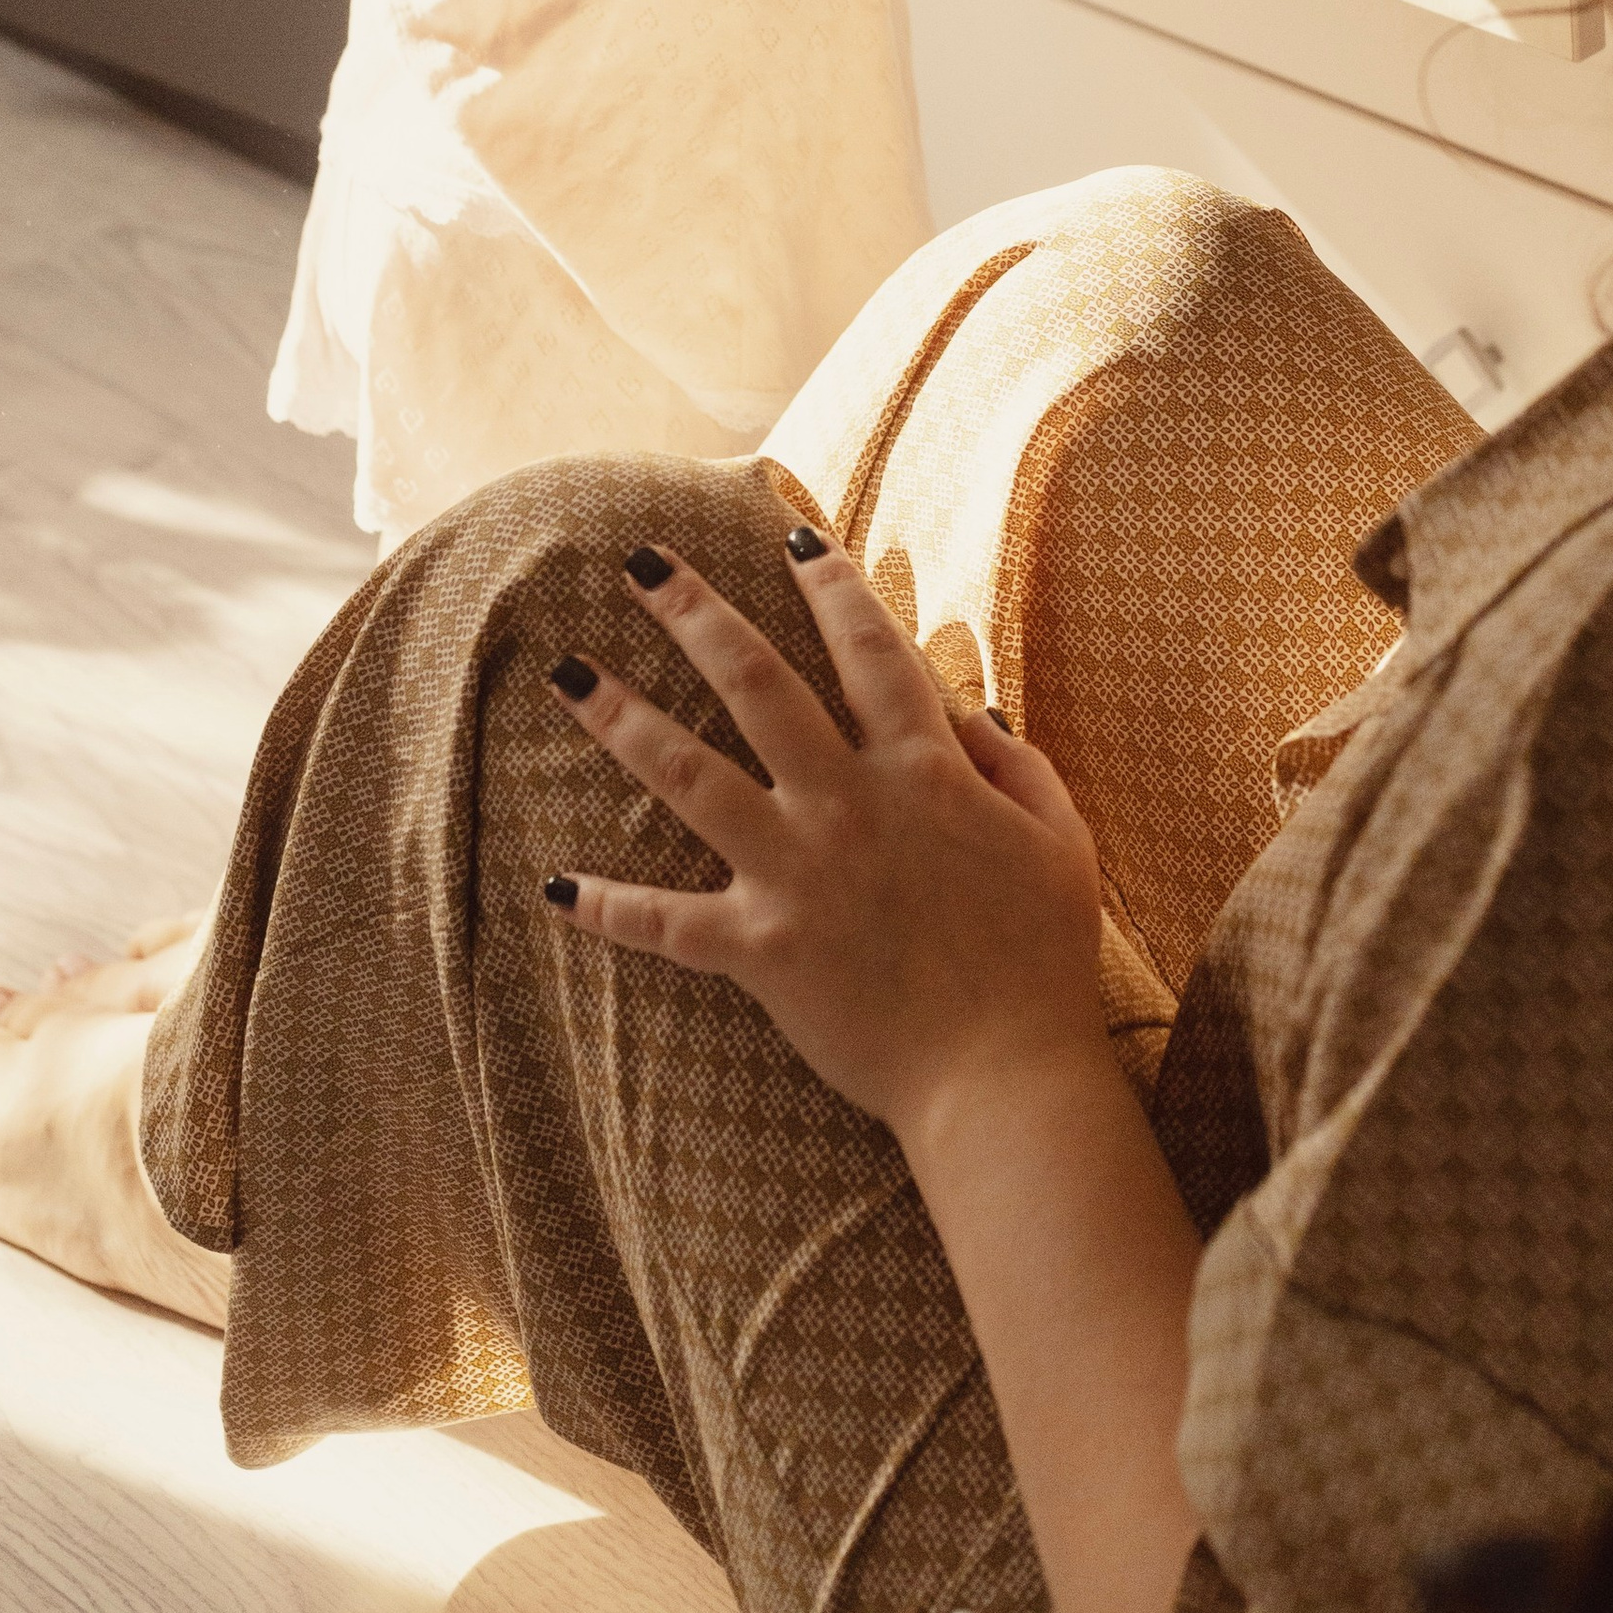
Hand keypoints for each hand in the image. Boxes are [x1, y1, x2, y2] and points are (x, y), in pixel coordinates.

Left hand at [544, 532, 1109, 1147]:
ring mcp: (796, 873)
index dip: (831, 584)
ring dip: (624, 720)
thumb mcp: (1057, 838)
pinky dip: (609, 906)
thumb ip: (1013, 763)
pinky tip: (555, 885)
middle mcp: (847, 803)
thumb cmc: (1043, 959)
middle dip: (695, 613)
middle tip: (641, 561)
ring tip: (569, 674)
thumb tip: (970, 710)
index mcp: (923, 769)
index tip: (791, 535)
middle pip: (756, 684)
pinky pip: (668, 923)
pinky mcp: (760, 949)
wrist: (1004, 1077)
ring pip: (690, 776)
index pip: (868, 649)